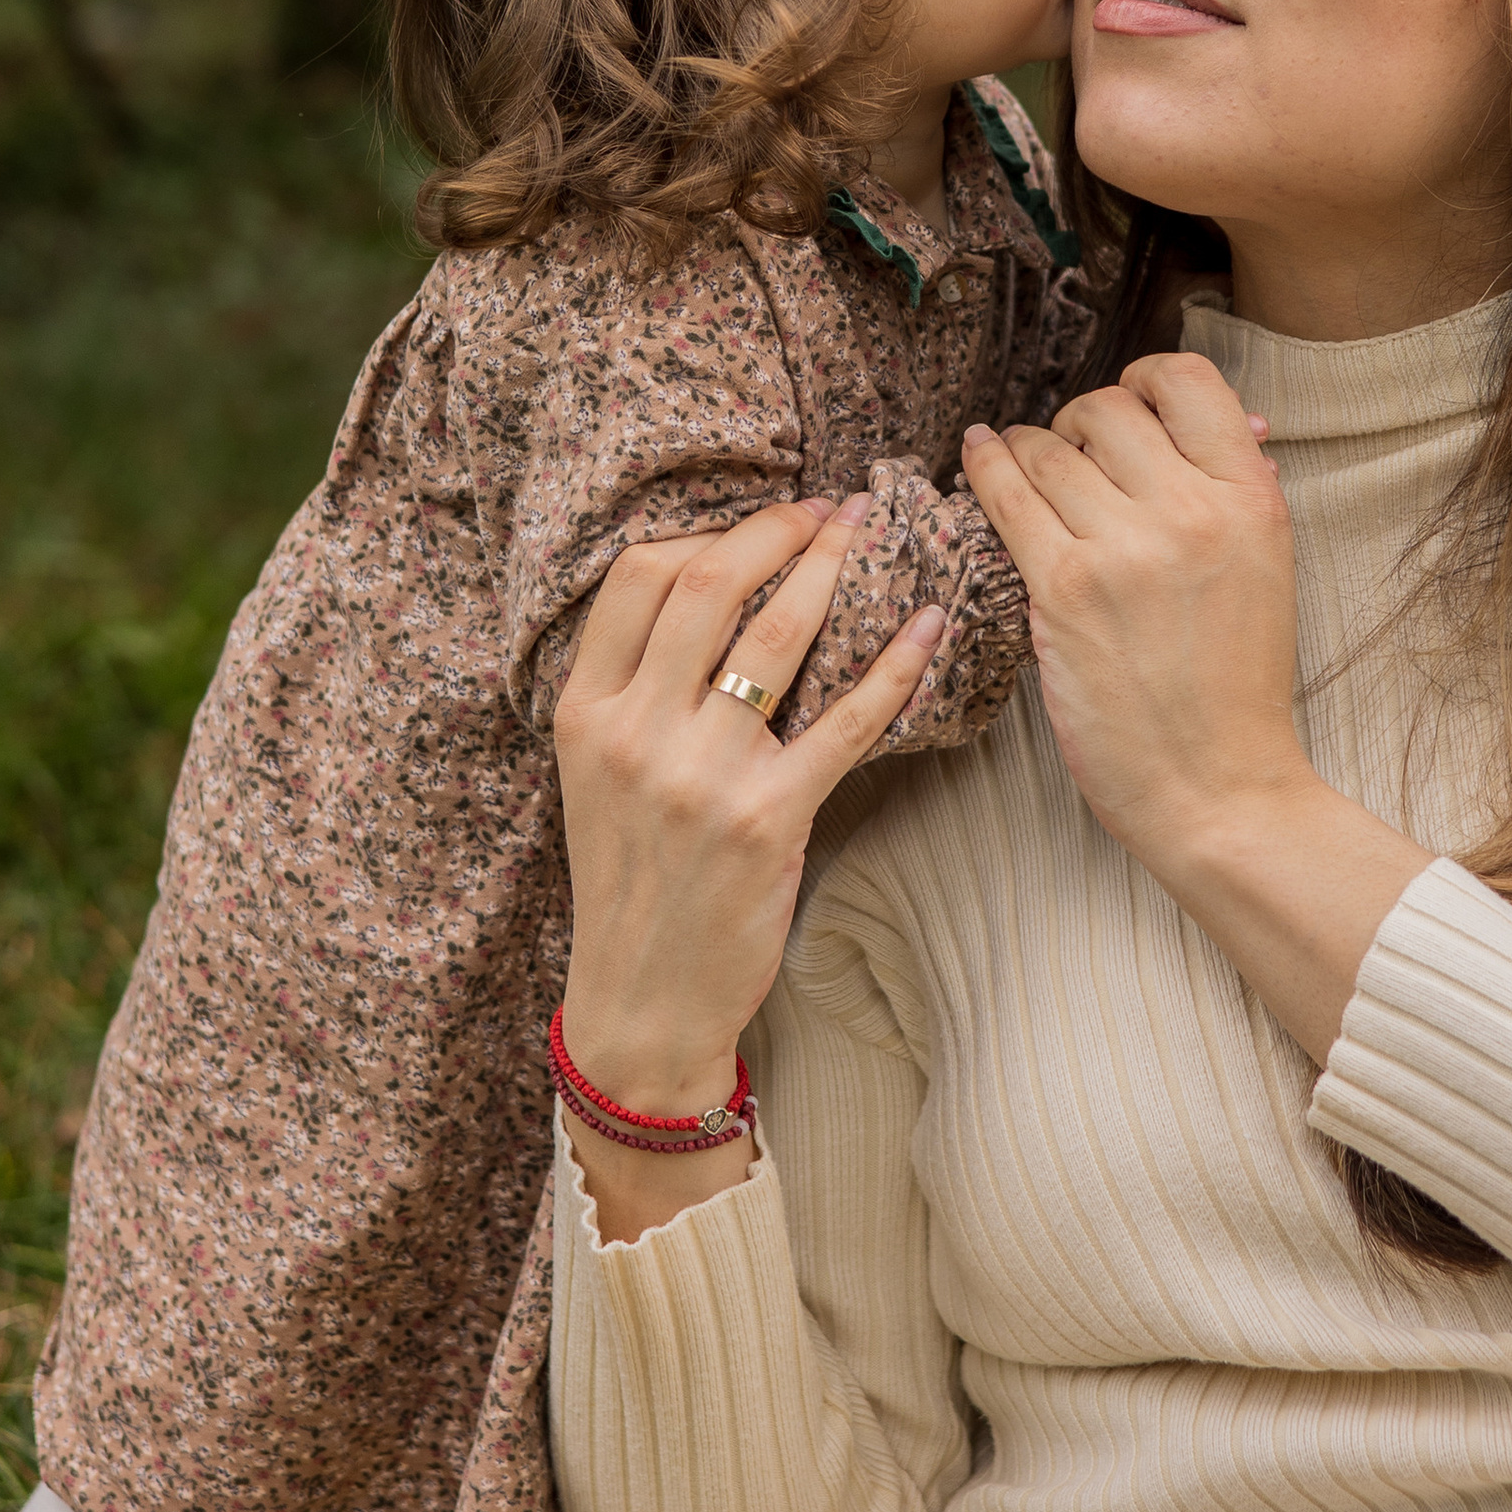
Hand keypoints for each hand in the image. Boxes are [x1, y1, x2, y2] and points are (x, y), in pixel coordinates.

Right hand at [553, 498, 941, 1163]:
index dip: (711, 531)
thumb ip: (634, 689)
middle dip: (779, 529)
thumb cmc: (631, 879)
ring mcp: (700, 775)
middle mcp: (635, 732)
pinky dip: (893, 665)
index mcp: (585, 712)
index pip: (640, 576)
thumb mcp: (596, 775)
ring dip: (833, 570)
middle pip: (708, 583)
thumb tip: (710, 593)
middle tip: (830, 510)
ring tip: (870, 537)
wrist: (641, 1001)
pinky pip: (844, 721)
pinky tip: (927, 627)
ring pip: (776, 636)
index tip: (766, 522)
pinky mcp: (767, 820)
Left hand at [964, 362, 1428, 1066]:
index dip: (1144, 380)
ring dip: (1025, 447)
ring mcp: (1123, 548)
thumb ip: (1232, 490)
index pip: (1187, 381)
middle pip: (1106, 410)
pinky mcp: (1064, 590)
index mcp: (1250, 498)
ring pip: (1048, 448)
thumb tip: (1206, 419)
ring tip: (1014, 458)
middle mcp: (1191, 510)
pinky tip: (978, 454)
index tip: (1126, 403)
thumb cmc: (1237, 686)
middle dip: (1079, 422)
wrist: (1220, 786)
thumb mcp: (1265, 566)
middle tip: (1069, 452)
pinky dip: (985, 466)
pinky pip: (1007, 496)